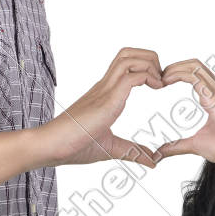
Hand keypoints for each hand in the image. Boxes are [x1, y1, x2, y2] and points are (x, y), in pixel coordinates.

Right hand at [41, 48, 164, 167]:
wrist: (52, 147)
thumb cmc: (75, 147)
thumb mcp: (112, 148)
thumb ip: (133, 152)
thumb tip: (153, 162)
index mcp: (106, 93)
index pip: (126, 64)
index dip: (147, 67)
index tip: (159, 85)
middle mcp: (105, 86)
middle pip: (128, 53)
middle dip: (150, 58)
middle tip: (162, 79)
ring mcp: (105, 90)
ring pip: (129, 58)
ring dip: (150, 64)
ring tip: (159, 83)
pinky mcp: (107, 100)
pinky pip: (131, 76)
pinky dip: (149, 77)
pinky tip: (156, 89)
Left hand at [154, 59, 214, 172]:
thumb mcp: (195, 145)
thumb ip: (176, 146)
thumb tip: (159, 153)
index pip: (196, 72)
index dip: (178, 72)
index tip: (162, 83)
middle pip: (194, 64)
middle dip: (175, 66)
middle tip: (158, 78)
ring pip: (194, 65)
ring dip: (175, 68)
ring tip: (161, 78)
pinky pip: (194, 76)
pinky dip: (178, 74)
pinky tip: (166, 82)